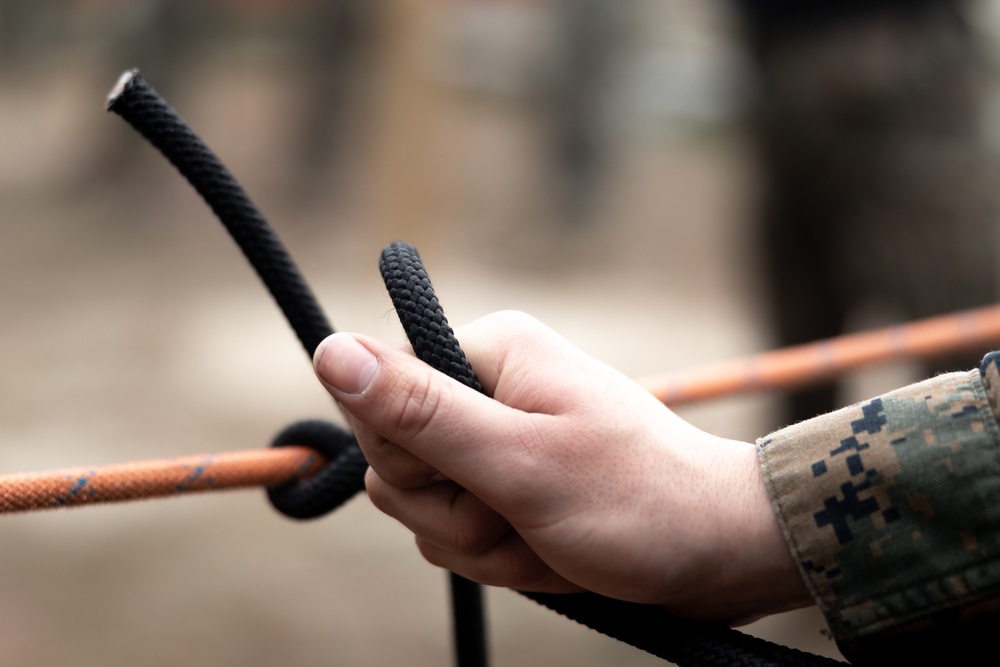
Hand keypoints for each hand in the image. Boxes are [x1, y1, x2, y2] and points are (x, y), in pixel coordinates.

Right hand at [313, 311, 809, 623]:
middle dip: (455, 514)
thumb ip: (419, 411)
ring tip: (548, 537)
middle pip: (396, 463)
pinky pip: (460, 534)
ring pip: (425, 510)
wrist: (716, 553)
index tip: (479, 478)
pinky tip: (552, 552)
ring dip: (483, 544)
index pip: (377, 400)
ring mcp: (499, 441)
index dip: (410, 460)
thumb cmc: (635, 502)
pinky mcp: (510, 485)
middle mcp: (486, 389)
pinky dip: (502, 558)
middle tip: (522, 516)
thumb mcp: (518, 461)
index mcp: (487, 354)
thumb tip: (329, 348)